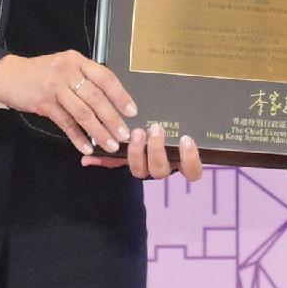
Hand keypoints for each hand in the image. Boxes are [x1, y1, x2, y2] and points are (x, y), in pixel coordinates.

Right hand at [0, 49, 141, 156]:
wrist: (7, 75)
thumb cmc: (40, 72)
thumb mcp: (63, 67)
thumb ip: (83, 78)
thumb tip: (109, 102)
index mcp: (76, 61)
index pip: (105, 77)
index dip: (120, 95)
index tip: (132, 111)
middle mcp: (67, 71)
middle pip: (95, 98)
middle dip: (112, 118)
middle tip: (124, 134)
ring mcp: (55, 87)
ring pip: (82, 112)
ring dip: (98, 131)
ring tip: (110, 144)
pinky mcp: (44, 103)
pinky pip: (65, 123)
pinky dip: (77, 136)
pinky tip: (86, 147)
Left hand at [90, 123, 206, 182]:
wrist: (155, 116)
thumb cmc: (176, 118)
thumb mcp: (182, 116)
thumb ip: (188, 125)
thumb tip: (198, 123)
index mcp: (181, 159)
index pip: (193, 172)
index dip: (189, 159)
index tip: (186, 139)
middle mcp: (163, 165)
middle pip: (161, 171)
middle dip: (156, 151)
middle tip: (155, 128)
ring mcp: (143, 164)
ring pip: (140, 171)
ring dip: (135, 153)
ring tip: (135, 132)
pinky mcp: (126, 160)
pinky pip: (114, 164)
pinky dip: (102, 160)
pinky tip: (88, 159)